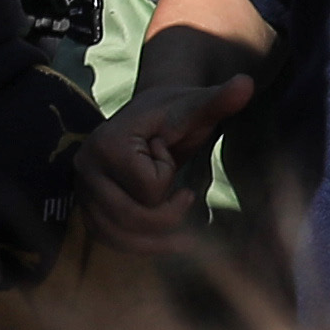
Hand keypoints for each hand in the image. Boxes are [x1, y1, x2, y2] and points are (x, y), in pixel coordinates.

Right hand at [72, 75, 244, 254]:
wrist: (149, 121)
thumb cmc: (175, 114)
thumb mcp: (196, 107)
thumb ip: (218, 100)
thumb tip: (246, 83)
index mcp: (108, 142)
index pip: (150, 188)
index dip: (169, 175)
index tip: (165, 152)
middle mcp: (86, 169)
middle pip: (133, 217)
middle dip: (166, 211)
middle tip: (184, 194)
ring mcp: (82, 190)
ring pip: (119, 236)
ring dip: (156, 238)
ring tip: (180, 224)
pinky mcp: (87, 208)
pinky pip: (110, 241)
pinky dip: (139, 246)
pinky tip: (164, 238)